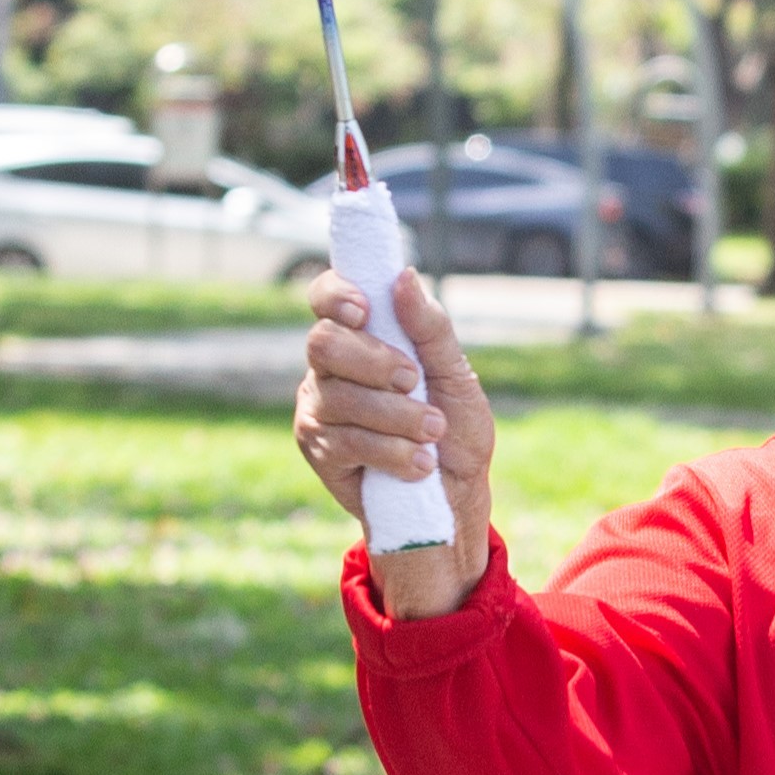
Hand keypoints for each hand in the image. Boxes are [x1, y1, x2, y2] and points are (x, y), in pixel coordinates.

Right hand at [293, 263, 494, 615]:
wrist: (455, 498)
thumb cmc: (455, 431)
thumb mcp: (455, 375)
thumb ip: (429, 328)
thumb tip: (403, 276)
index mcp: (360, 338)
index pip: (325, 298)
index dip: (335, 295)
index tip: (365, 310)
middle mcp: (329, 370)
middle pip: (324, 343)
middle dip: (374, 360)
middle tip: (412, 380)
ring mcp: (319, 412)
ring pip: (340, 397)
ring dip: (397, 415)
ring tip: (432, 433)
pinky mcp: (321, 454)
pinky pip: (347, 442)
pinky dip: (392, 451)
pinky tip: (419, 463)